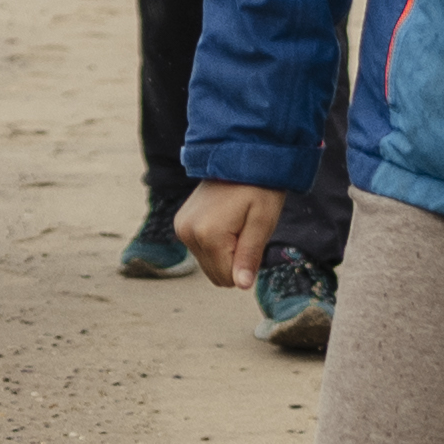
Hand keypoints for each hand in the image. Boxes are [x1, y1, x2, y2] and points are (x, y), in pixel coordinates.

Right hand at [171, 181, 286, 287]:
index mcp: (208, 235)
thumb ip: (249, 256)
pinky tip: (223, 221)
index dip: (246, 264)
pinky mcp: (180, 224)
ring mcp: (181, 228)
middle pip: (216, 275)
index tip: (250, 236)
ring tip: (234, 224)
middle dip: (234, 260)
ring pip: (208, 265)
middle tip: (244, 231)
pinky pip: (201, 251)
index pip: (229, 279)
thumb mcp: (262, 222)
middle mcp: (188, 233)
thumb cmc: (258, 188)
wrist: (238, 157)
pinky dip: (215, 244)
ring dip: (225, 252)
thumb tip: (242, 285)